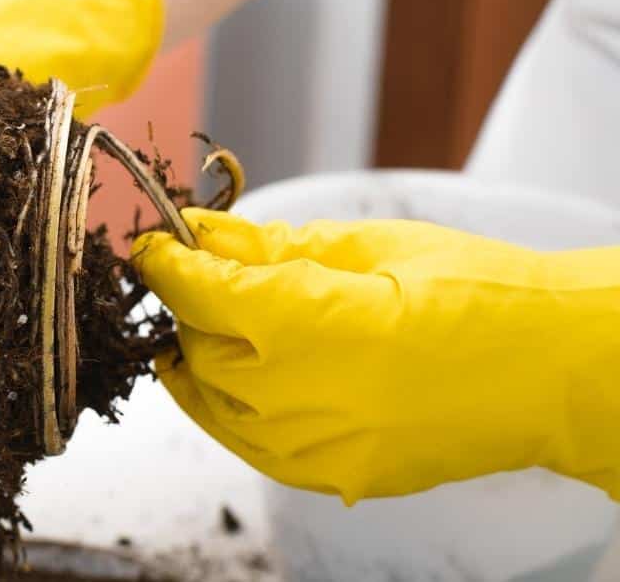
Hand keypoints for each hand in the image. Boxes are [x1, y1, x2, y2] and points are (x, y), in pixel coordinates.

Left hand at [132, 208, 619, 502]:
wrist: (554, 372)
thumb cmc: (477, 293)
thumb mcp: (368, 245)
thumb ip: (272, 246)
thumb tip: (203, 232)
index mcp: (308, 321)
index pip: (198, 292)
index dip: (166, 265)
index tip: (154, 247)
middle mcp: (299, 394)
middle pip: (198, 348)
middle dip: (190, 309)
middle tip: (203, 277)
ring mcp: (314, 446)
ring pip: (213, 403)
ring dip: (203, 360)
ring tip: (223, 325)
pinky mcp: (333, 476)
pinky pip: (250, 444)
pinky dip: (232, 407)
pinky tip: (248, 375)